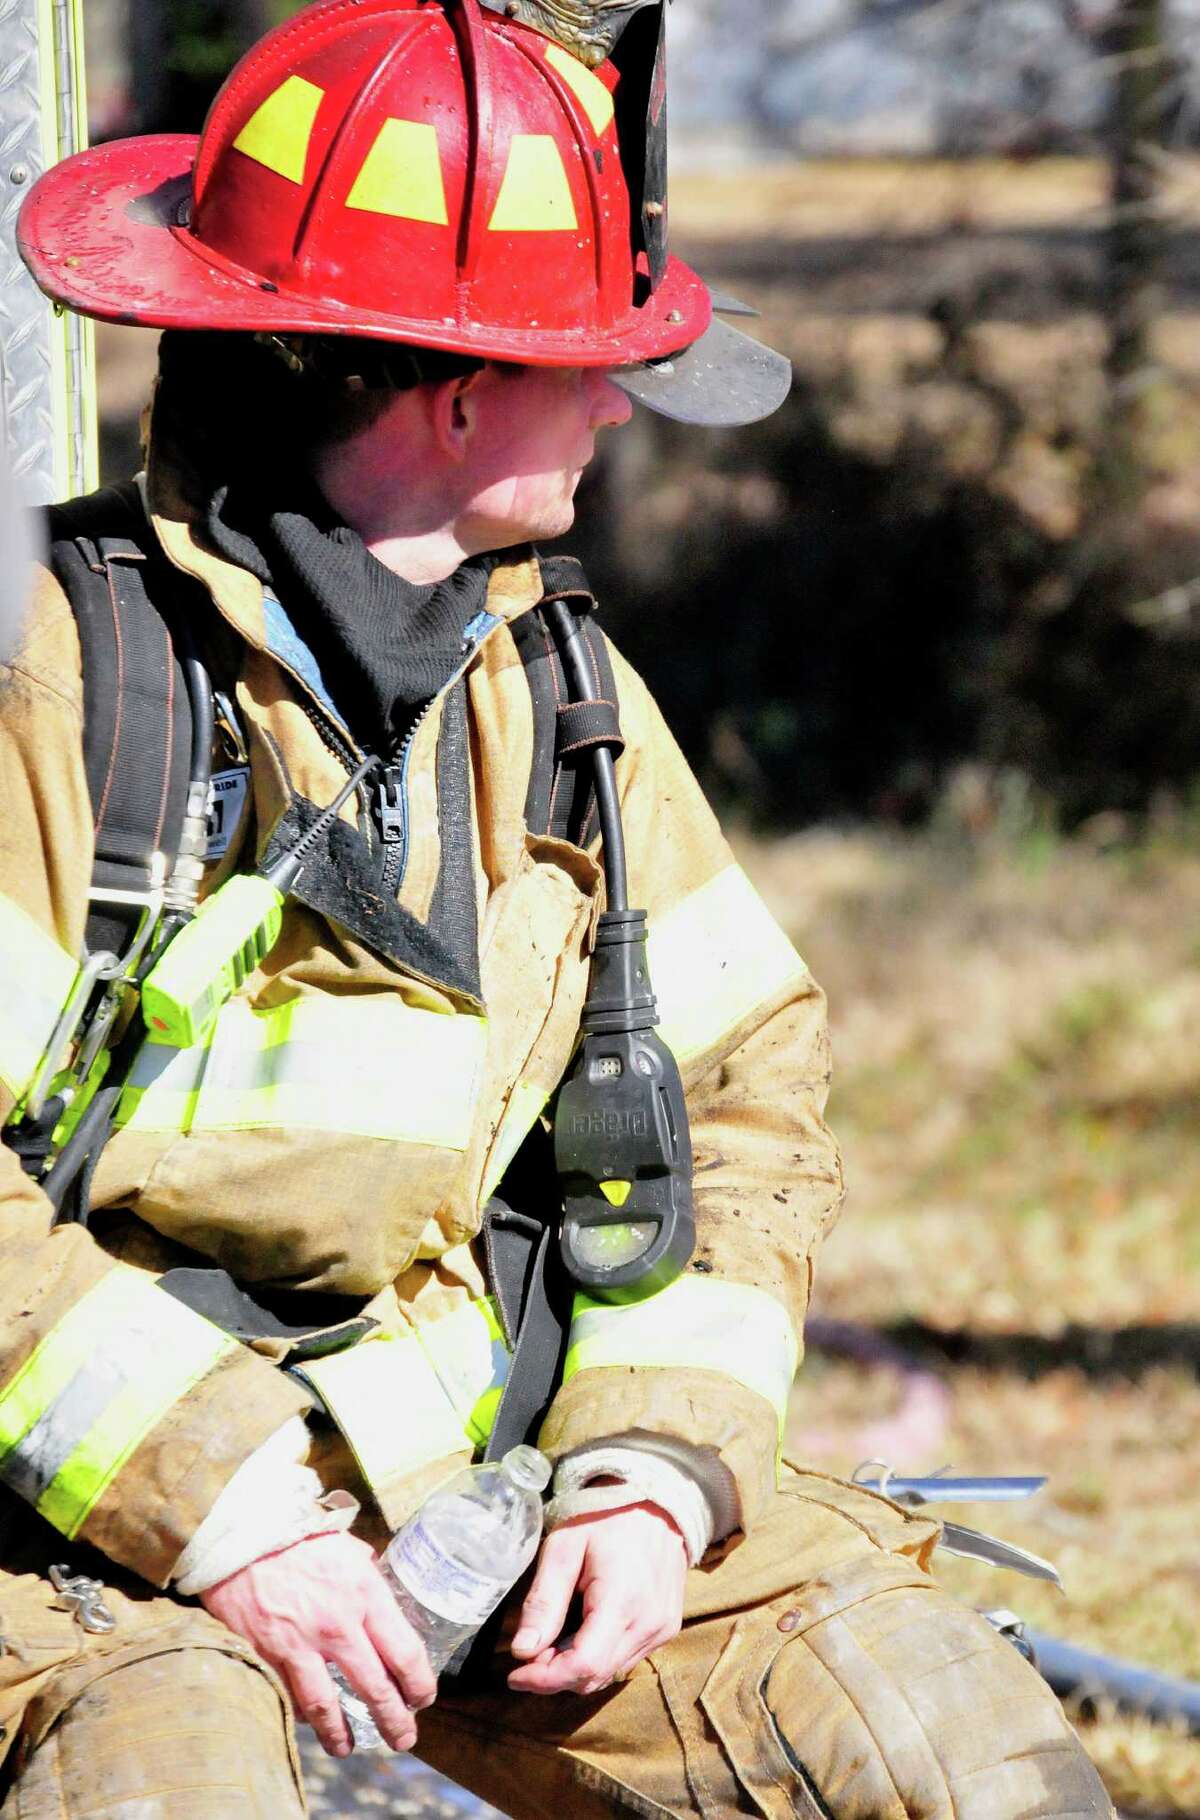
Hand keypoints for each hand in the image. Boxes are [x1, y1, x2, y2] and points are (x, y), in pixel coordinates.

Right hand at [200, 1530, 435, 1756]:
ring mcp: (300, 1645)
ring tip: (348, 1748)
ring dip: (342, 1735)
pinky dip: (300, 1715)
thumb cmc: (295, 1534)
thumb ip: (365, 1574)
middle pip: (376, 1688)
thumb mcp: (344, 1545)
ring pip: (328, 1707)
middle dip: (395, 1720)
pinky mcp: (267, 1656)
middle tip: (404, 1739)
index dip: (419, 1683)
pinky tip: (308, 1722)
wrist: (239, 1535)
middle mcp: (338, 1624)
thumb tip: (379, 1591)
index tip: (422, 1697)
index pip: (405, 1652)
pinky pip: (289, 1697)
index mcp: (365, 1592)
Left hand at [507, 1501, 686, 1695]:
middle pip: (595, 1677)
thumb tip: (522, 1650)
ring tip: (552, 1641)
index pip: (583, 1666)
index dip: (545, 1679)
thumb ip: (544, 1600)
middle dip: (554, 1676)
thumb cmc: (606, 1517)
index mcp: (622, 1601)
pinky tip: (580, 1633)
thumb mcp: (564, 1547)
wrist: (657, 1500)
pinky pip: (626, 1659)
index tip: (514, 1675)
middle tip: (528, 1655)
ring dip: (575, 1669)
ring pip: (610, 1673)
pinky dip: (598, 1657)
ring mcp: (662, 1629)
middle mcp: (649, 1624)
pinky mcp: (666, 1629)